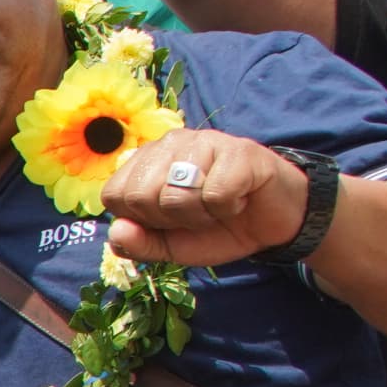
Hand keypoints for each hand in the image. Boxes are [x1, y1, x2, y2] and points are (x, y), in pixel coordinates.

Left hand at [101, 131, 312, 271]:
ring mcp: (205, 141)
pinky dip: (228, 209)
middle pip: (140, 196)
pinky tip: (239, 198)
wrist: (273, 224)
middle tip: (197, 214)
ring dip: (200, 216)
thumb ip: (138, 243)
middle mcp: (170, 144)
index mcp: (146, 162)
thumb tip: (116, 231)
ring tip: (218, 206)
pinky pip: (215, 194)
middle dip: (169, 220)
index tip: (168, 220)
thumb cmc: (217, 227)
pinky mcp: (239, 150)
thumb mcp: (170, 245)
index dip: (140, 220)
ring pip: (175, 195)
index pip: (114, 195)